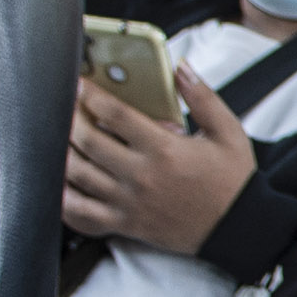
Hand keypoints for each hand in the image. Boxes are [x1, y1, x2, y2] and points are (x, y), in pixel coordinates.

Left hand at [62, 70, 256, 254]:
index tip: (78, 83)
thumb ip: (202, 97)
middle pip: (89, 142)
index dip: (90, 94)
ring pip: (78, 176)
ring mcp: (129, 203)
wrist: (238, 228)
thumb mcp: (227, 132)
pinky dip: (64, 199)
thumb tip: (181, 68)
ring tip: (58, 137)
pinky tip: (58, 183)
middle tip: (63, 107)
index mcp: (164, 150)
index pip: (115, 115)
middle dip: (70, 119)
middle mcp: (141, 176)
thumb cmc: (232, 181)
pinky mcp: (125, 224)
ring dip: (62, 153)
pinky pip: (83, 214)